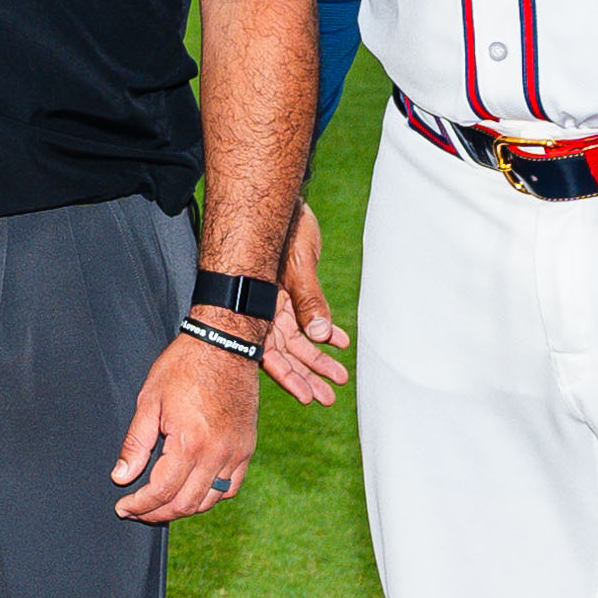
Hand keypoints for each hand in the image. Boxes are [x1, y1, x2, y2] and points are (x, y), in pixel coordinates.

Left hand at [109, 333, 264, 521]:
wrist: (224, 346)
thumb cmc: (183, 367)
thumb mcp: (148, 401)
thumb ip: (135, 444)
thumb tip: (122, 477)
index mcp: (190, 443)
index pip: (162, 491)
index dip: (139, 505)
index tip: (123, 507)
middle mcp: (218, 454)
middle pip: (186, 503)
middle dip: (157, 513)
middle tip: (136, 510)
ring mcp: (236, 453)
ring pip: (210, 500)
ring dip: (183, 508)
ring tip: (159, 505)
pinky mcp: (247, 448)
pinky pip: (231, 486)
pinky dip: (210, 496)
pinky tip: (191, 492)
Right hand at [260, 203, 350, 410]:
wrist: (276, 200)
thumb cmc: (281, 228)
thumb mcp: (299, 265)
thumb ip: (308, 301)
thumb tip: (320, 336)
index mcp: (258, 306)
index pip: (269, 351)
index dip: (288, 376)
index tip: (306, 397)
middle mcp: (264, 308)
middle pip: (285, 350)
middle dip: (306, 374)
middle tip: (327, 397)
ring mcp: (275, 301)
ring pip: (298, 337)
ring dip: (318, 357)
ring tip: (338, 378)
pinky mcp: (289, 290)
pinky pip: (306, 317)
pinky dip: (323, 329)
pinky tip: (339, 341)